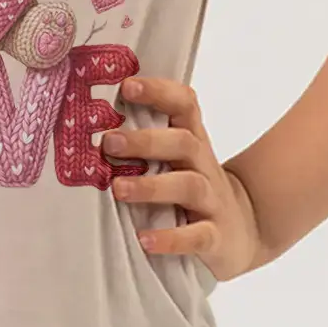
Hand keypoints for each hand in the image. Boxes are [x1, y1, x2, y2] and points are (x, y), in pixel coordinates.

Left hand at [103, 76, 264, 283]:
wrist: (241, 230)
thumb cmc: (191, 185)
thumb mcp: (175, 159)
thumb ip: (144, 140)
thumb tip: (86, 122)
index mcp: (191, 140)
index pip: (184, 104)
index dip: (159, 92)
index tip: (127, 85)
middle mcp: (203, 165)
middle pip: (182, 142)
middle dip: (145, 141)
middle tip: (108, 142)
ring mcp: (211, 201)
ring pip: (188, 185)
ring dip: (151, 186)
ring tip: (118, 189)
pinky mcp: (215, 237)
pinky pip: (196, 236)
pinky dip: (171, 238)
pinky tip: (145, 240)